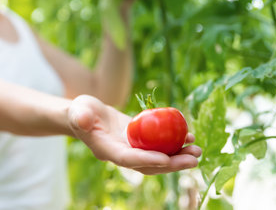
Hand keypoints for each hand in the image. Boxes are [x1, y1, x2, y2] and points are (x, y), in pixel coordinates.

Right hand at [67, 95, 201, 174]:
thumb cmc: (80, 112)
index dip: (146, 159)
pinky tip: (188, 137)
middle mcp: (122, 154)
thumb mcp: (78, 111)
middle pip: (148, 164)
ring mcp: (132, 149)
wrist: (87, 115)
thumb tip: (83, 119)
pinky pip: (158, 146)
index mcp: (107, 150)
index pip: (127, 159)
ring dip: (178, 156)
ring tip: (197, 150)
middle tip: (194, 159)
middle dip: (172, 164)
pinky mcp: (140, 142)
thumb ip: (80, 116)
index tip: (166, 158)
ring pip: (157, 158)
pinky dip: (174, 144)